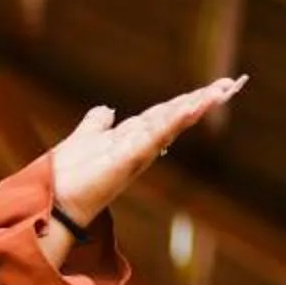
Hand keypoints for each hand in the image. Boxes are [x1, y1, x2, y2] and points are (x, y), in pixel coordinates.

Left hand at [49, 75, 244, 223]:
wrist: (54, 200)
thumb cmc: (69, 175)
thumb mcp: (85, 138)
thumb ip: (97, 124)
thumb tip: (107, 109)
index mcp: (133, 138)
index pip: (166, 113)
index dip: (188, 99)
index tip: (216, 87)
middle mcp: (141, 145)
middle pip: (176, 116)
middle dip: (203, 100)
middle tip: (231, 84)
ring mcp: (138, 152)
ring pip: (172, 122)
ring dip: (197, 106)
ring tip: (223, 91)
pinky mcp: (130, 158)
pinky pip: (157, 134)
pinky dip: (175, 119)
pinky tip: (193, 106)